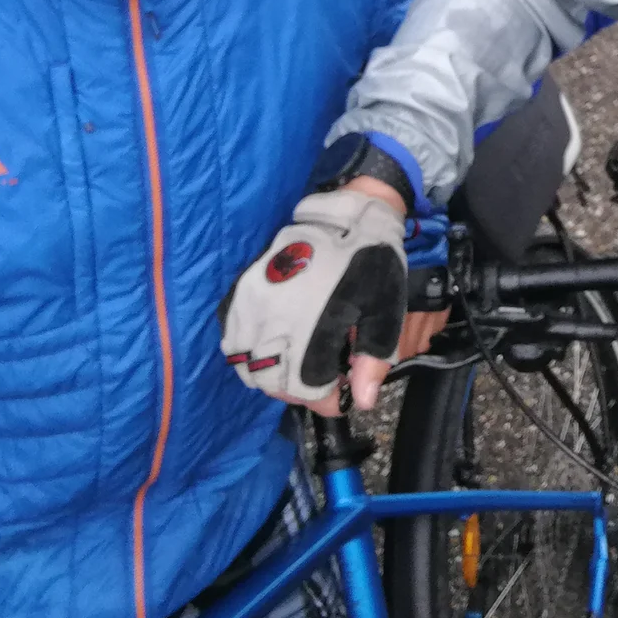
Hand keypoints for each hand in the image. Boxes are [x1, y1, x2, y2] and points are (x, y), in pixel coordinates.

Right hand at [220, 186, 407, 413]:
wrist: (347, 215)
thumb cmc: (372, 264)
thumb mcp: (384, 311)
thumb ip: (373, 358)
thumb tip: (364, 401)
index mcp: (310, 325)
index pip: (302, 387)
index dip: (324, 400)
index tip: (340, 396)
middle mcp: (272, 318)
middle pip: (269, 381)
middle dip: (296, 389)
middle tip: (320, 381)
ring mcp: (251, 304)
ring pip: (245, 363)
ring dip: (270, 373)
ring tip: (298, 364)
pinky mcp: (241, 291)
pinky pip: (232, 337)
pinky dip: (249, 351)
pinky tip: (276, 345)